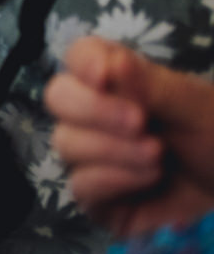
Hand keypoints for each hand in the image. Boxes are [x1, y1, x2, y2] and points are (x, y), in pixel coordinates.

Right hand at [46, 36, 213, 237]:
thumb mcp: (196, 107)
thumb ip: (152, 85)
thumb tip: (111, 61)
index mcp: (118, 81)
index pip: (78, 56)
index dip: (84, 63)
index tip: (104, 76)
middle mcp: (94, 115)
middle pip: (57, 97)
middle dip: (94, 110)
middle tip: (140, 122)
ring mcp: (91, 157)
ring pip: (66, 144)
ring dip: (114, 150)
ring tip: (159, 156)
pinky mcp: (97, 197)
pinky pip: (80, 186)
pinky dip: (115, 180)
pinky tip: (150, 178)